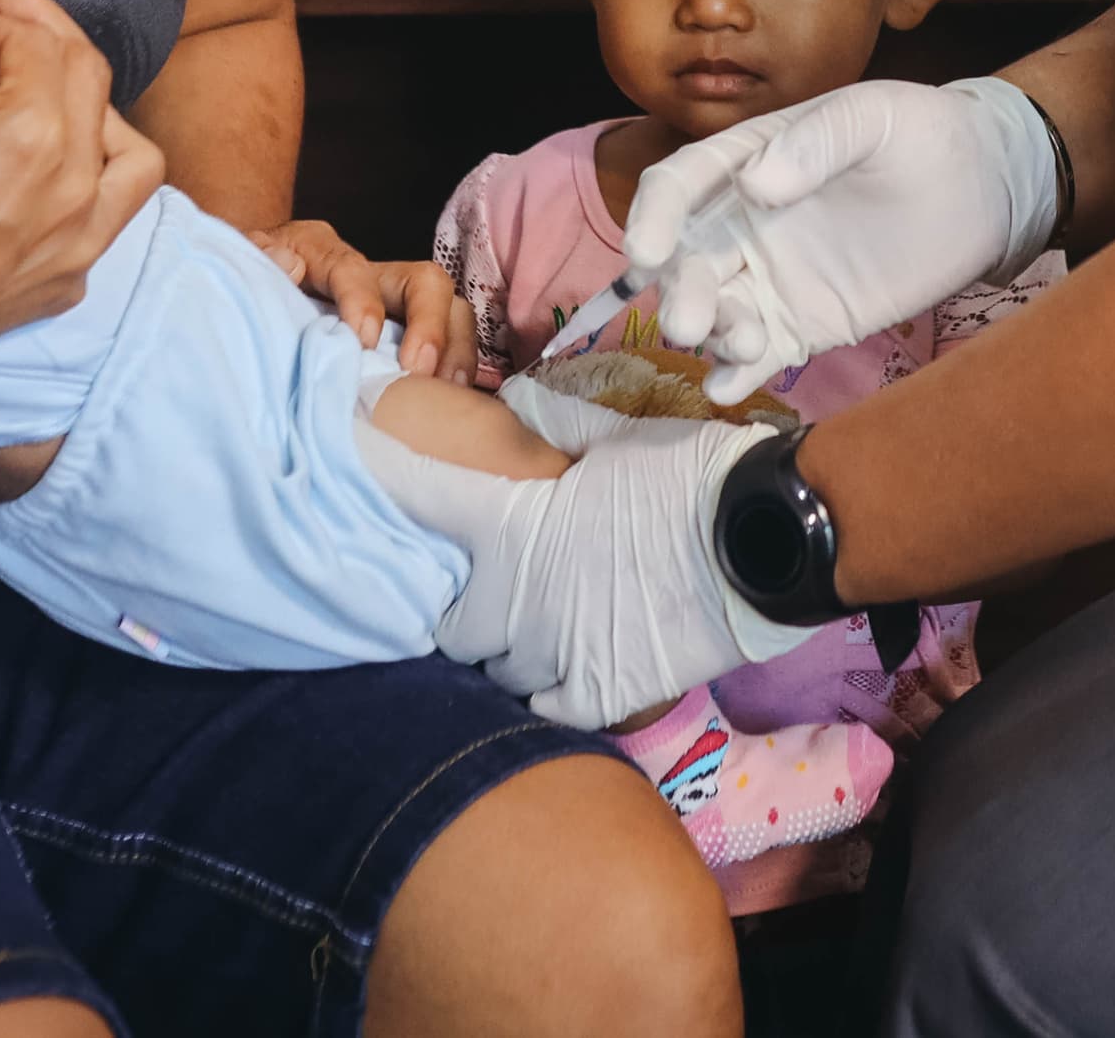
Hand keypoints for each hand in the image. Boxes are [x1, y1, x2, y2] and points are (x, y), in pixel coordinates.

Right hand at [0, 0, 162, 412]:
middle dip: (45, 38)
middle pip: (88, 79)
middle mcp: (78, 186)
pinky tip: (50, 168)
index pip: (35, 45)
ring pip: (130, 150)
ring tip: (47, 93)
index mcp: (35, 136)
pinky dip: (93, 178)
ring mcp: (83, 240)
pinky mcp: (70, 279)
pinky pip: (109, 213)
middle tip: (6, 22)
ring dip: (94, 107)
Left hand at [257, 218, 471, 378]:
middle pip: (423, 281)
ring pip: (450, 310)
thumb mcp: (239, 265)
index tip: (362, 339)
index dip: (362, 301)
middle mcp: (371, 275)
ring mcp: (396, 306)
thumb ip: (258, 261)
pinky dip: (455, 372)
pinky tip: (449, 404)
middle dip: (430, 324)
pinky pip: (449, 346)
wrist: (245, 288)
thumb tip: (285, 265)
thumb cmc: (247, 282)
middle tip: (420, 370)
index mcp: (322, 254)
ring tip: (447, 393)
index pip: (352, 268)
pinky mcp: (408, 337)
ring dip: (454, 352)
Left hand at [363, 380, 793, 726]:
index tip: (355, 458)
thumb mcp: (614, 435)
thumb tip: (510, 406)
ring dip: (497, 649)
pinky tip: (553, 670)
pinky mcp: (595, 694)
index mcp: (513, 525)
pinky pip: (539, 706)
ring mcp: (552, 653)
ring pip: (488, 669)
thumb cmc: (688, 477)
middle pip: (446, 617)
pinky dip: (540, 689)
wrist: (759, 540)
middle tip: (474, 584)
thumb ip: (550, 426)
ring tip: (517, 631)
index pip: (423, 499)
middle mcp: (516, 598)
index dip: (384, 478)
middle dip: (453, 601)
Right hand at [625, 78, 1061, 403]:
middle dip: (680, 292)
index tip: (645, 251)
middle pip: (686, 261)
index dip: (652, 217)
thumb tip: (756, 183)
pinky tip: (729, 390)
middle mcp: (743, 222)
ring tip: (744, 345)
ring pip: (716, 312)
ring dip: (712, 334)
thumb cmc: (923, 134)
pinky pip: (757, 353)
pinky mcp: (803, 324)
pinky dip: (735, 375)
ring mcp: (771, 278)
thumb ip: (817, 142)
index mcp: (748, 160)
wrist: (984, 188)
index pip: (678, 187)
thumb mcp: (873, 116)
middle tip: (691, 323)